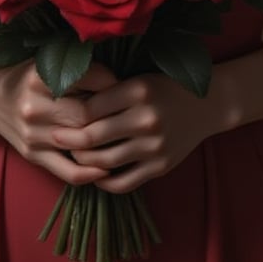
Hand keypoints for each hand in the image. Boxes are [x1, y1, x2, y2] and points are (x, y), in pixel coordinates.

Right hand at [0, 60, 117, 185]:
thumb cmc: (26, 76)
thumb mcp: (45, 62)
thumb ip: (75, 68)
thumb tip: (118, 78)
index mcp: (39, 76)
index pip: (88, 79)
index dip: (112, 82)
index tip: (123, 85)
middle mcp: (34, 105)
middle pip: (85, 114)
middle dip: (110, 114)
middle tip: (127, 114)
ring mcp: (33, 133)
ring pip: (80, 142)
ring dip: (105, 142)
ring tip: (125, 138)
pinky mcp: (33, 155)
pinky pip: (67, 170)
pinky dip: (90, 173)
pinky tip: (106, 169)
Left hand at [50, 72, 215, 193]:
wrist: (207, 105)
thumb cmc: (166, 88)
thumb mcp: (138, 80)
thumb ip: (109, 92)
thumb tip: (69, 104)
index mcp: (137, 90)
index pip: (90, 107)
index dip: (70, 113)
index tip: (57, 113)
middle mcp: (145, 118)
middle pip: (93, 136)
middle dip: (68, 140)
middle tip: (54, 136)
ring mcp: (154, 145)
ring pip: (105, 161)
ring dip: (83, 161)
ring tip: (74, 155)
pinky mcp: (161, 166)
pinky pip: (124, 181)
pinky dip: (105, 181)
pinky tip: (96, 174)